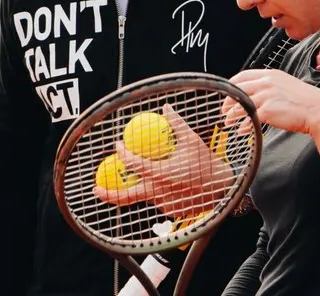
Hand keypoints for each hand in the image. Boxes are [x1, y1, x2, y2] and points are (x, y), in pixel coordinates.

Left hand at [93, 104, 233, 218]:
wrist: (224, 188)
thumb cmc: (207, 163)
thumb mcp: (192, 140)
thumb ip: (176, 124)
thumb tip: (166, 108)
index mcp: (162, 174)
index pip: (134, 164)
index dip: (123, 153)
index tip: (118, 145)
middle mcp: (159, 192)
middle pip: (127, 196)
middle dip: (108, 193)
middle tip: (95, 187)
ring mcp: (164, 204)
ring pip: (144, 195)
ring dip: (140, 185)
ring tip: (143, 175)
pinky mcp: (170, 211)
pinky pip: (158, 200)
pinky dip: (158, 191)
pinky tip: (168, 183)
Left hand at [222, 69, 319, 134]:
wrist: (319, 110)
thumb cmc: (306, 102)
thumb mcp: (287, 86)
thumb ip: (271, 87)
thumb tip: (257, 95)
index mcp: (271, 75)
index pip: (243, 75)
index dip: (231, 85)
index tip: (227, 93)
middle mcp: (267, 83)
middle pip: (238, 89)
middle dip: (228, 101)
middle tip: (224, 110)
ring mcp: (267, 96)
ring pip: (241, 104)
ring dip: (232, 115)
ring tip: (228, 123)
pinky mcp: (268, 110)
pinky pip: (250, 118)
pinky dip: (244, 125)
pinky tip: (242, 131)